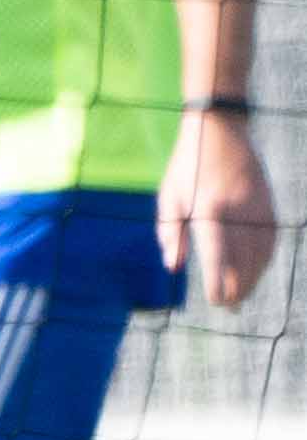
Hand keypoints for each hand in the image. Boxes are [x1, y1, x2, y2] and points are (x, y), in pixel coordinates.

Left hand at [165, 112, 278, 308]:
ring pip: (261, 253)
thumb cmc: (187, 166)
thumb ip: (170, 233)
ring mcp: (257, 207)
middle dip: (237, 287)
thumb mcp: (169, 197)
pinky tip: (257, 271)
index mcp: (209, 210)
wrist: (221, 131)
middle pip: (243, 260)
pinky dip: (265, 259)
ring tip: (241, 295)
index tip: (215, 301)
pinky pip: (270, 239)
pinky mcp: (268, 204)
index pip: (217, 256)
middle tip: (229, 307)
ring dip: (253, 278)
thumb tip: (173, 267)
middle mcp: (237, 211)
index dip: (218, 282)